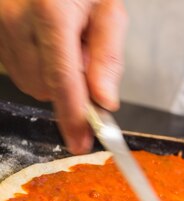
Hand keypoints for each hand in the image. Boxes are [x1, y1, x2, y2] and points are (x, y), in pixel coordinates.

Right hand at [0, 0, 126, 153]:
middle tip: (84, 53)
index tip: (81, 143)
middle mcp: (15, 18)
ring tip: (64, 40)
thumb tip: (104, 101)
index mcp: (50, 12)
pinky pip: (16, 69)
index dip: (73, 116)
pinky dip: (36, 65)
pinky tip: (44, 40)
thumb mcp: (108, 11)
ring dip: (53, 76)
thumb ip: (108, 57)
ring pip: (29, 82)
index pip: (62, 79)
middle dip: (71, 86)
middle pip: (45, 86)